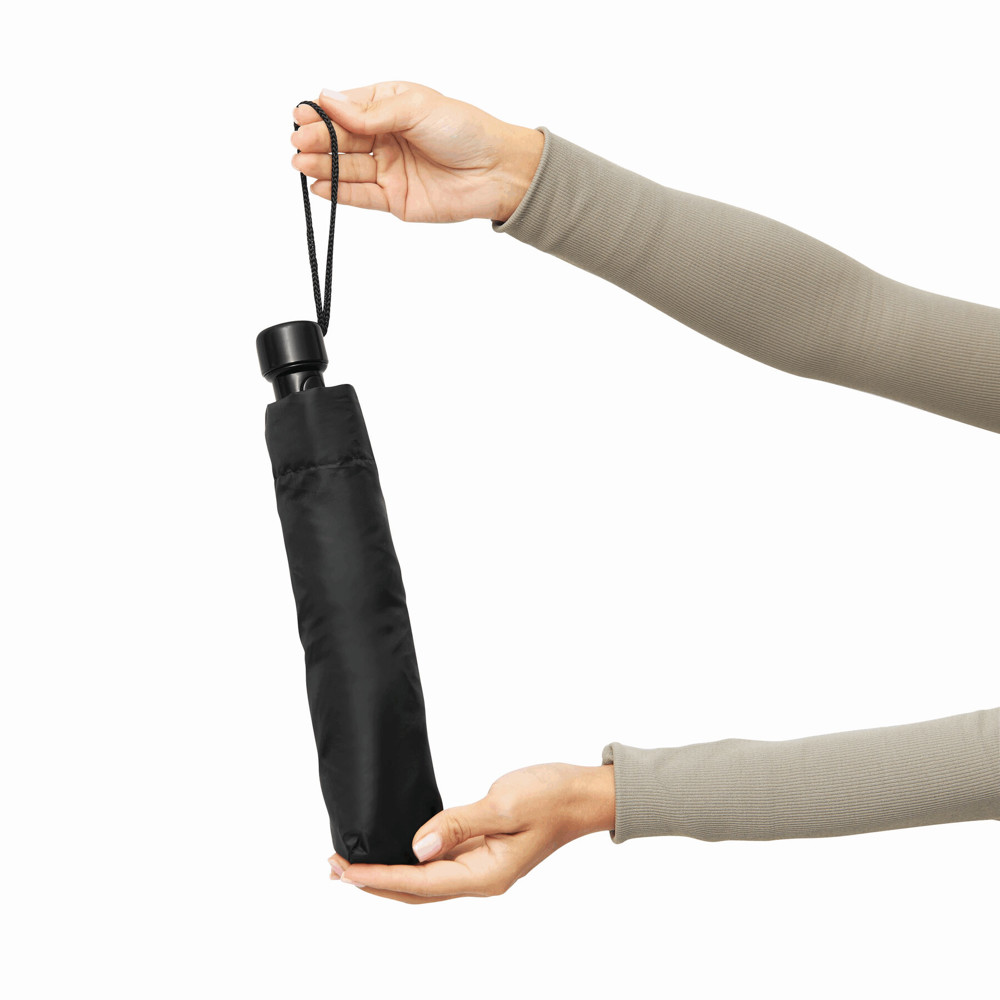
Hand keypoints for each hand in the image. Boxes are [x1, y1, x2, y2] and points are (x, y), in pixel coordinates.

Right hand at [290, 81, 544, 222]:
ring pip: (347, 168)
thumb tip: (328, 100)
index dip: (324, 113)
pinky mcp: (395, 200)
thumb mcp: (415, 108)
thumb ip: (371, 112)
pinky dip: (339, 192)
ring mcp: (389, 170)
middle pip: (343, 140)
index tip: (303, 115)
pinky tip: (319, 185)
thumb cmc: (464, 130)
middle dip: (319, 140)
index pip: (347, 109)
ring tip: (301, 163)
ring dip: (322, 166)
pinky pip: (361, 196)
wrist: (496, 171)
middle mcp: (385, 138)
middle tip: (299, 142)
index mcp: (389, 106)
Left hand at [328, 762, 614, 903]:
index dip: (378, 876)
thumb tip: (416, 846)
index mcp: (485, 875)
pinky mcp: (482, 850)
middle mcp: (479, 878)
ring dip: (388, 871)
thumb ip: (457, 824)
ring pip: (423, 879)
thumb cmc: (550, 797)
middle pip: (415, 891)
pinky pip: (438, 862)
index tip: (345, 869)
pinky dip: (410, 858)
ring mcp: (481, 866)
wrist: (583, 793)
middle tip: (333, 867)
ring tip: (351, 863)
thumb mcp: (503, 805)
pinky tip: (395, 847)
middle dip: (373, 882)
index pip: (419, 882)